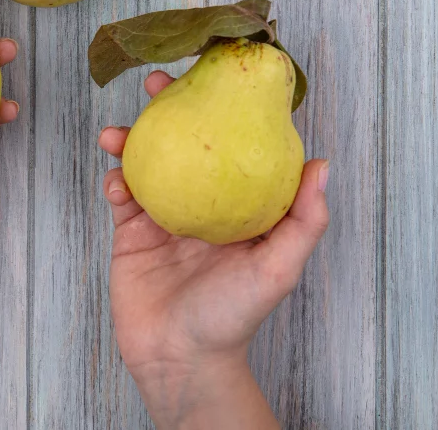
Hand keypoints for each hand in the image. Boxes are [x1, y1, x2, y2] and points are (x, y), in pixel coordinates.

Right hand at [99, 70, 329, 428]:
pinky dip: (115, 181)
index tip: (215, 78)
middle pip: (184, 142)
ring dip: (129, 140)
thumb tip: (322, 162)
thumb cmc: (234, 316)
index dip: (224, 109)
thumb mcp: (278, 268)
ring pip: (145, 162)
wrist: (180, 359)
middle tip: (159, 83)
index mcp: (236, 205)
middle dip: (170, 109)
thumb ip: (303, 220)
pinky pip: (122, 195)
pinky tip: (115, 179)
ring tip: (116, 132)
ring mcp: (164, 214)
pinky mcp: (131, 233)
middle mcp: (201, 202)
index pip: (232, 146)